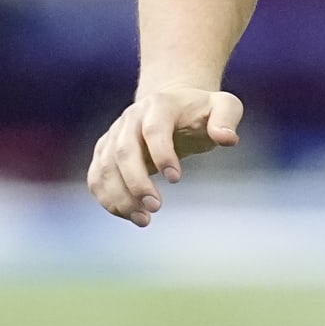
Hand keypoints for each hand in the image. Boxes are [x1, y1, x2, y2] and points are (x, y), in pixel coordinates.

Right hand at [87, 86, 243, 226]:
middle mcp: (131, 118)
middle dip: (137, 182)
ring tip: (144, 220)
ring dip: (120, 197)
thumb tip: (227, 139)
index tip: (176, 179)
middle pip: (124, 151)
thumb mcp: (224, 106)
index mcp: (159, 104)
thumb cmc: (202, 111)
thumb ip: (227, 119)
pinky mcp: (105, 152)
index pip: (154, 128)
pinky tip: (128, 215)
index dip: (162, 153)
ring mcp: (114, 135)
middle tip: (156, 207)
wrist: (174, 106)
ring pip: (106, 167)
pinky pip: (97, 178)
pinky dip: (107, 199)